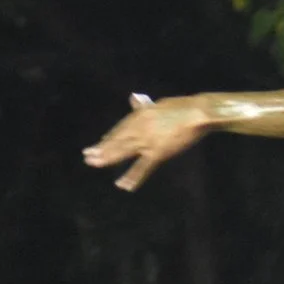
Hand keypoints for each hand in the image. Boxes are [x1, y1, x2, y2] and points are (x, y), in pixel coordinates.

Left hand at [83, 93, 209, 189]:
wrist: (197, 113)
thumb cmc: (182, 107)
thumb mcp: (159, 104)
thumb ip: (145, 105)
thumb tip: (134, 98)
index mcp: (140, 115)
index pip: (121, 128)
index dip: (110, 137)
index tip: (101, 142)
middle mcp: (139, 128)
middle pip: (117, 140)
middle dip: (101, 148)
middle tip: (86, 156)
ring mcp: (147, 141)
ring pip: (123, 152)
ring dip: (107, 158)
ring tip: (94, 164)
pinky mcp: (157, 152)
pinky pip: (142, 167)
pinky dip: (132, 177)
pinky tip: (123, 185)